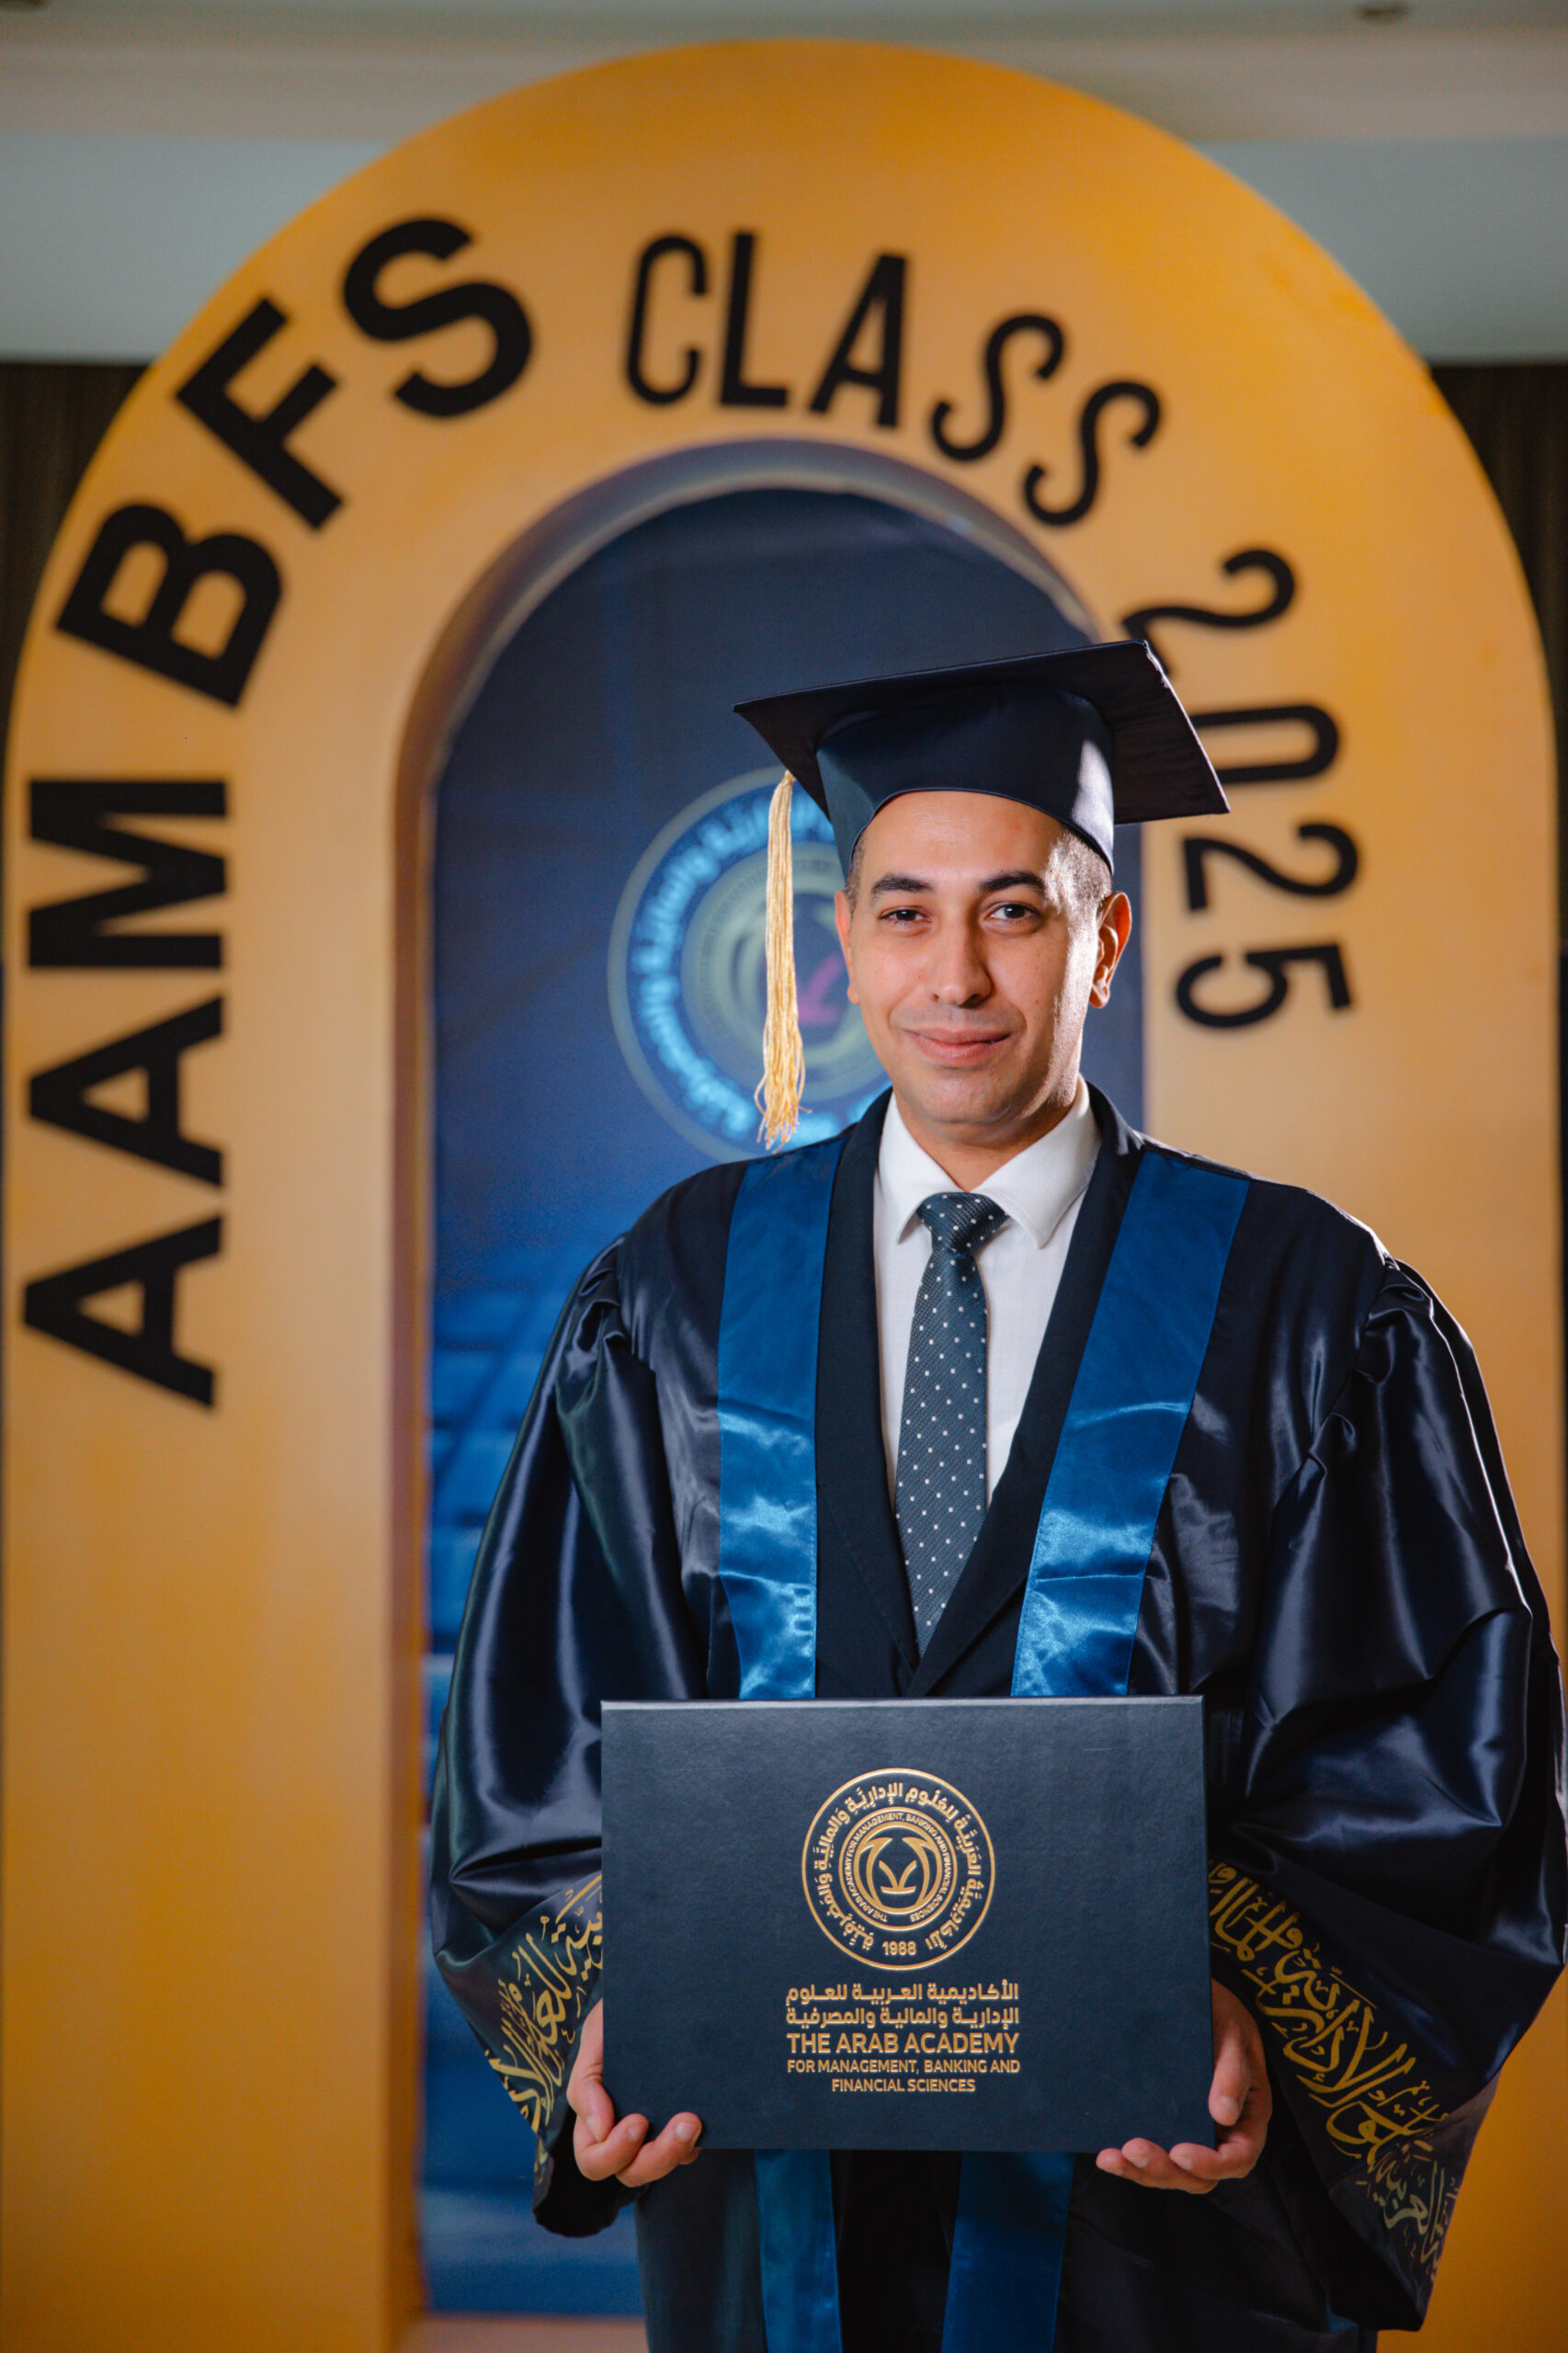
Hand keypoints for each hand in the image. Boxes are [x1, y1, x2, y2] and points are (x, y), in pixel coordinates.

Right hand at [567, 2000, 702, 2186]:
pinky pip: (687, 2151)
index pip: (593, 2160)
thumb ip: (586, 2083)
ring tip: (696, 2121)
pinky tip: (706, 2123)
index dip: (614, 2152)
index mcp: (594, 2117)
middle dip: (657, 2157)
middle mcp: (622, 2132)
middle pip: (630, 2173)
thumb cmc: (616, 2017)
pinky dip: (695, 2145)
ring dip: (678, 2151)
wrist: (652, 1992)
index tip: (639, 2120)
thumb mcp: (595, 2038)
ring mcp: (653, 2131)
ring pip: (660, 2166)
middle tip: (685, 2123)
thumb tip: (600, 2129)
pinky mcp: (678, 2123)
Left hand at [1094, 1978, 1270, 2193]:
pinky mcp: (1166, 2124)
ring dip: (1142, 2170)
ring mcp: (1193, 2131)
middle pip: (1201, 2176)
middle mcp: (1223, 2133)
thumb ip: (1232, 2071)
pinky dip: (1130, 2161)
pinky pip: (1154, 2152)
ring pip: (1174, 2171)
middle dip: (1166, 2169)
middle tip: (1134, 2149)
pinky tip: (1107, 2155)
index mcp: (1248, 2116)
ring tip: (1112, 2157)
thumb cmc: (1220, 2012)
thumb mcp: (1232, 2033)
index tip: (1180, 2152)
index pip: (1238, 2157)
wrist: (1189, 1994)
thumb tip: (1224, 2115)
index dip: (1210, 2163)